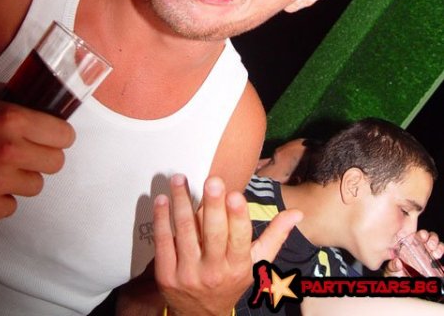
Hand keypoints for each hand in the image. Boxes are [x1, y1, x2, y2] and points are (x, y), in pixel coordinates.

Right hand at [0, 98, 74, 218]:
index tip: (50, 134)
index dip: (57, 135)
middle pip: (56, 163)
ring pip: (36, 186)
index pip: (65, 135)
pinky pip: (10, 206)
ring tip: (1, 166)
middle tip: (24, 150)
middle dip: (42, 157)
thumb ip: (13, 98)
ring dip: (22, 178)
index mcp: (12, 120)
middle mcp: (8, 151)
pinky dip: (1, 198)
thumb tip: (38, 94)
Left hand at [154, 174, 301, 315]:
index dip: (238, 217)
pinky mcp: (166, 274)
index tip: (236, 194)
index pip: (239, 239)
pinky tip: (162, 199)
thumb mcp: (256, 263)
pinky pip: (162, 242)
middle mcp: (214, 271)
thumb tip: (298, 213)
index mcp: (238, 265)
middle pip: (213, 234)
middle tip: (211, 180)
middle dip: (212, 206)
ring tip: (178, 179)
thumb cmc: (232, 281)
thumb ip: (275, 236)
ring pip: (184, 232)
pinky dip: (161, 219)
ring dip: (181, 203)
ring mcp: (188, 273)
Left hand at [385, 229, 443, 275]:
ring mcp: (427, 258)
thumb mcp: (391, 270)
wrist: (402, 288)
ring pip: (437, 247)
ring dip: (439, 248)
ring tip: (436, 254)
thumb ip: (393, 266)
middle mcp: (419, 249)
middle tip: (430, 246)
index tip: (423, 237)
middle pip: (429, 238)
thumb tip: (398, 262)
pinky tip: (442, 268)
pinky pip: (440, 265)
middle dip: (432, 239)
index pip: (417, 235)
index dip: (422, 234)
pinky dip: (442, 266)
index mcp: (409, 246)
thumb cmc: (395, 275)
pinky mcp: (433, 268)